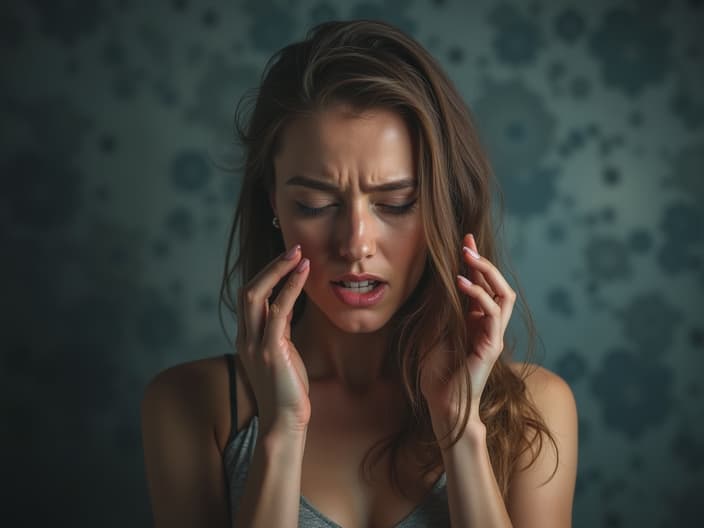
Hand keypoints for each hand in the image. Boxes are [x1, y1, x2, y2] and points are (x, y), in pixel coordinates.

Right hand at [236, 244, 311, 434]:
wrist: (284, 423)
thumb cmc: (287, 390)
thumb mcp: (282, 354)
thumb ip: (279, 331)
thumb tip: (287, 308)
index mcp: (246, 338)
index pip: (250, 296)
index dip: (267, 274)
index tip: (289, 260)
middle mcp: (245, 338)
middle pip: (248, 290)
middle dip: (271, 266)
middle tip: (295, 248)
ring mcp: (254, 344)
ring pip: (256, 295)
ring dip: (278, 270)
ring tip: (299, 254)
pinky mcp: (270, 351)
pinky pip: (277, 311)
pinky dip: (290, 288)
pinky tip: (304, 274)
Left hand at [420, 233, 515, 437]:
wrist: (442, 402)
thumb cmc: (437, 371)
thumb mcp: (434, 330)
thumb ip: (440, 308)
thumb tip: (438, 279)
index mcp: (477, 321)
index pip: (483, 285)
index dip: (476, 262)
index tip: (465, 240)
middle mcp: (489, 326)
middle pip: (499, 286)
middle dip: (484, 262)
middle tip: (467, 244)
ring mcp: (494, 335)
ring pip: (503, 295)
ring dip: (486, 273)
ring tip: (468, 257)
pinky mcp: (492, 346)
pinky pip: (492, 313)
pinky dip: (478, 295)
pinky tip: (461, 283)